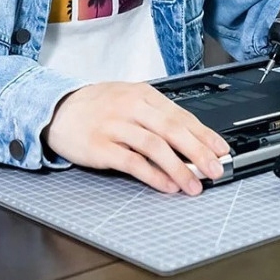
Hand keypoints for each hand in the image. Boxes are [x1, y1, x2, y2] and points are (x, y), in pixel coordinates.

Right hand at [42, 82, 229, 195]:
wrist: (58, 108)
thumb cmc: (98, 106)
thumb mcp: (129, 99)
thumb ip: (156, 115)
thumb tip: (190, 137)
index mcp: (143, 94)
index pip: (180, 115)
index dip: (204, 134)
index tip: (221, 150)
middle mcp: (131, 107)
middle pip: (172, 129)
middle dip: (198, 152)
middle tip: (215, 169)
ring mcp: (115, 126)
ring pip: (155, 146)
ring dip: (179, 168)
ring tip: (194, 185)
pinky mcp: (100, 146)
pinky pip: (132, 162)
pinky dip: (153, 175)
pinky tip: (166, 185)